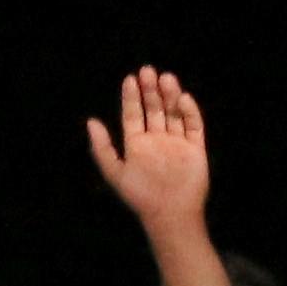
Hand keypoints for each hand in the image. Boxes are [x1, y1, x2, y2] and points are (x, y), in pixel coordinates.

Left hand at [84, 66, 212, 232]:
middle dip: (150, 91)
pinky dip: (189, 112)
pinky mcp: (195, 148)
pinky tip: (183, 98)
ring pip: (173, 113)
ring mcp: (177, 143)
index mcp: (137, 144)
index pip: (133, 114)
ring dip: (169, 96)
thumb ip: (102, 148)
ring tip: (165, 78)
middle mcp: (157, 140)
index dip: (131, 97)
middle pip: (154, 109)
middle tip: (147, 70)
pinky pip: (194, 125)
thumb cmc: (141, 196)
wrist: (170, 214)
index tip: (130, 78)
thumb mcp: (115, 172)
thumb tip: (90, 121)